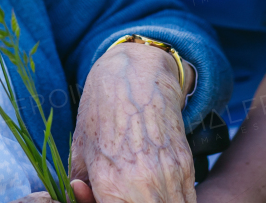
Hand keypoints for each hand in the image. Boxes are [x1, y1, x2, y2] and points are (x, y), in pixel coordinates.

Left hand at [69, 42, 195, 202]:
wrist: (136, 75)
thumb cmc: (101, 113)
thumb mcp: (80, 151)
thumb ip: (80, 187)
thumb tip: (78, 200)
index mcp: (110, 181)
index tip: (107, 200)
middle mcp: (143, 184)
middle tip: (123, 197)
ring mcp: (169, 176)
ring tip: (139, 195)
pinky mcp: (187, 168)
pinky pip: (186, 201)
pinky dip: (173, 201)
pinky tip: (157, 194)